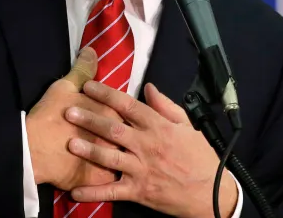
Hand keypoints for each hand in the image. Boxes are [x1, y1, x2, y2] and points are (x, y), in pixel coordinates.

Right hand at [26, 47, 122, 190]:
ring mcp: (111, 161)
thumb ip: (82, 70)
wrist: (34, 149)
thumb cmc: (50, 115)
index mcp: (111, 113)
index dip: (123, 113)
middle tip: (124, 138)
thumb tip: (92, 51)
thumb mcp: (65, 86)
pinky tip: (110, 178)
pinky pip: (112, 183)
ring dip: (126, 160)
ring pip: (127, 162)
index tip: (120, 115)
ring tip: (121, 159)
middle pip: (132, 138)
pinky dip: (111, 179)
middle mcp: (117, 138)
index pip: (128, 111)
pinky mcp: (100, 180)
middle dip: (132, 138)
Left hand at [65, 81, 237, 217]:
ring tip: (70, 143)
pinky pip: (113, 192)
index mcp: (158, 127)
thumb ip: (166, 106)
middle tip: (69, 111)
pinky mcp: (140, 192)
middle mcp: (147, 146)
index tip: (88, 86)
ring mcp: (142, 170)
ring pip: (111, 158)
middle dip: (90, 119)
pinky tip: (76, 191)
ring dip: (89, 150)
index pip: (128, 106)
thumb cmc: (200, 158)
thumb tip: (148, 87)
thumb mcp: (187, 126)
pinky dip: (94, 192)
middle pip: (114, 129)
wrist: (213, 194)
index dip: (106, 94)